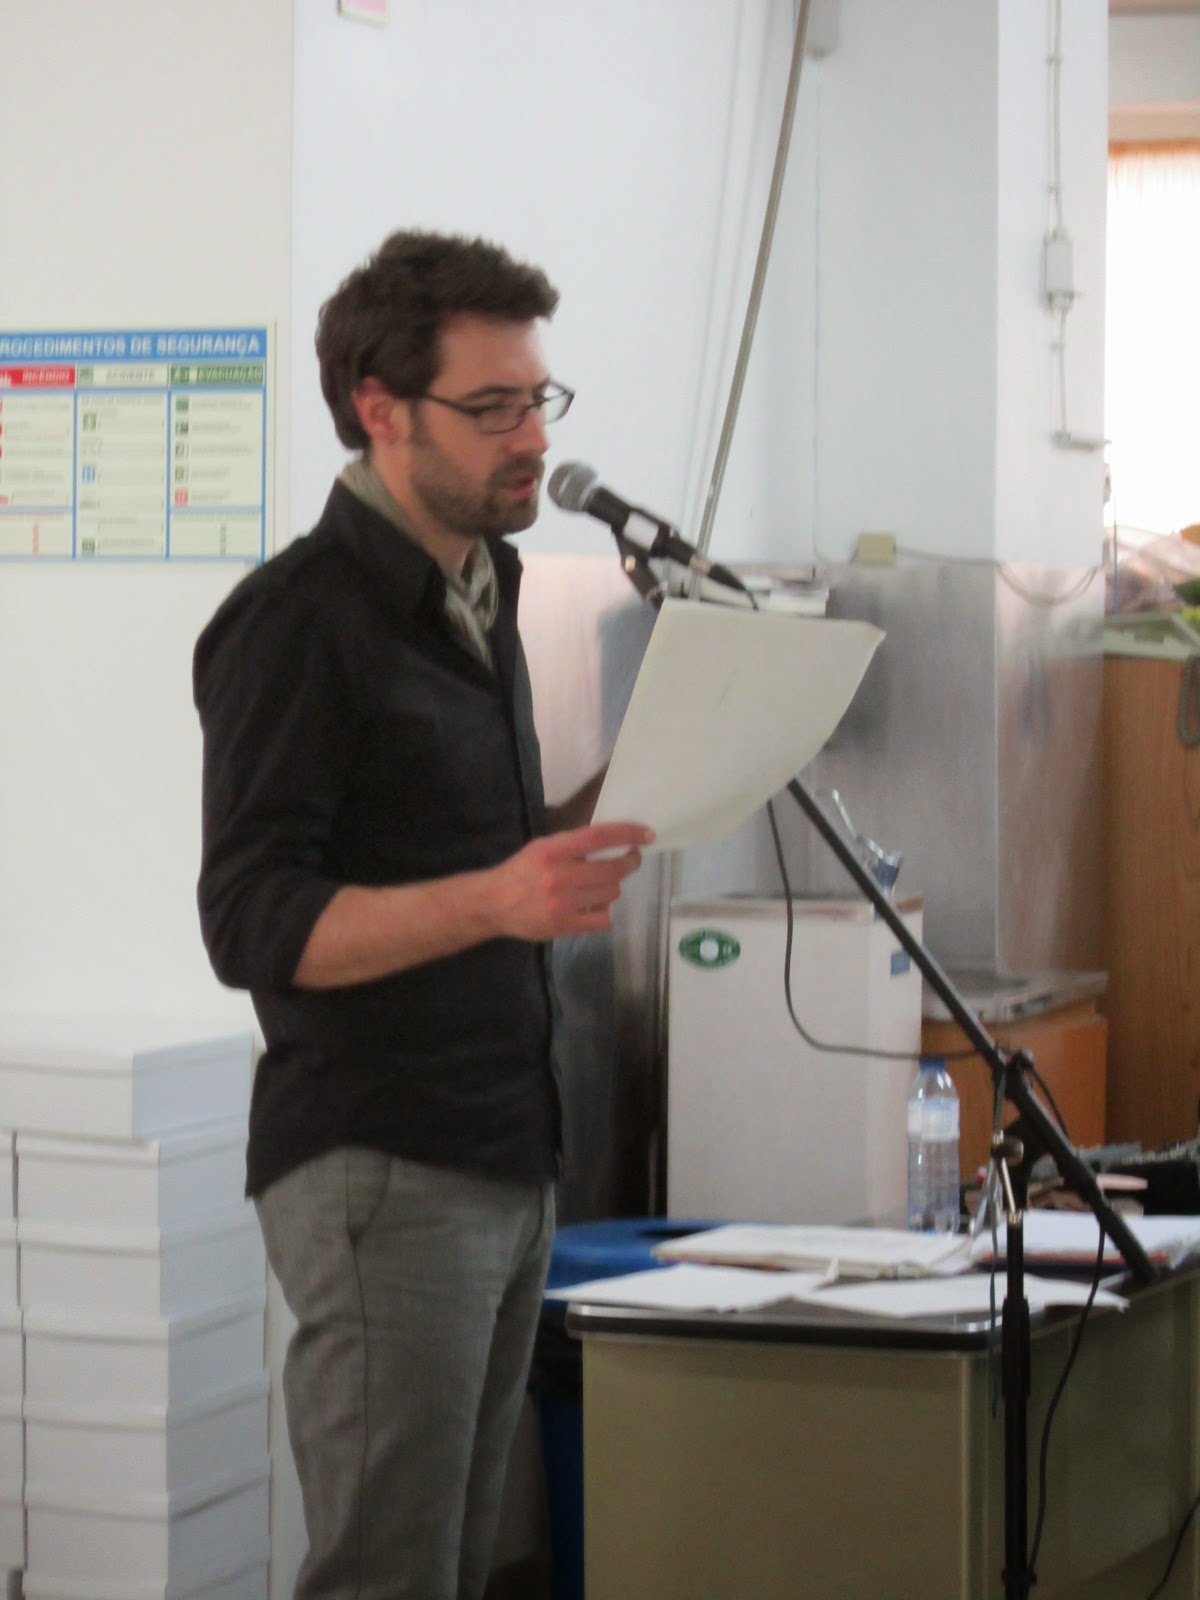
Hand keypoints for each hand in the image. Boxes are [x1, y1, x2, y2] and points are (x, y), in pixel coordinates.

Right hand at [487, 821, 653, 940]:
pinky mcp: (565, 926)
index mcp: (552, 851)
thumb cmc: (522, 871)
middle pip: (611, 869)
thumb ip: (572, 844)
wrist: (494, 904)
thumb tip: (611, 839)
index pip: (598, 837)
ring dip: (613, 886)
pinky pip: (603, 918)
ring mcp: (563, 904)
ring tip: (605, 883)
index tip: (646, 834)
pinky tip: (596, 905)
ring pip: (610, 893)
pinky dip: (604, 910)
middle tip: (632, 859)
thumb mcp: (542, 847)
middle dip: (629, 862)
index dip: (627, 833)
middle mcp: (559, 877)